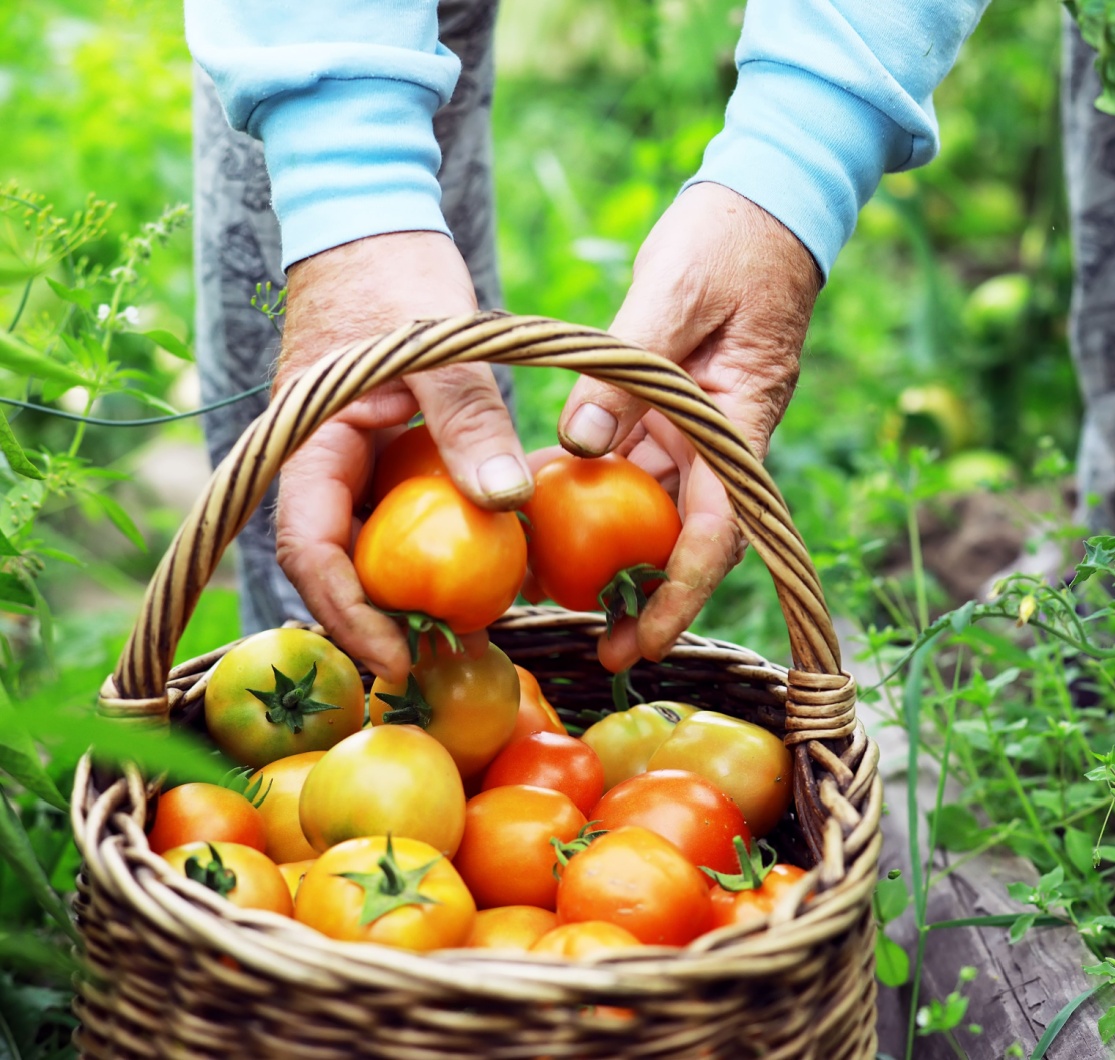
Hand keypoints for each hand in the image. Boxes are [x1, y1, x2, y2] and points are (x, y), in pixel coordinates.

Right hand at [273, 231, 529, 682]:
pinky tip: (479, 565)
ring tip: (464, 628)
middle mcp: (316, 459)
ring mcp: (346, 455)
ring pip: (366, 541)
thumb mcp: (441, 346)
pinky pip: (396, 509)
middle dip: (377, 617)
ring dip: (404, 587)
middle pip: (334, 561)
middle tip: (438, 660)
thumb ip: (469, 422)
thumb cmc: (395, 270)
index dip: (347, 611)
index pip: (309, 548)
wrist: (372, 216)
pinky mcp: (378, 447)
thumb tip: (505, 504)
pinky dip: (428, 542)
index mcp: (308, 440)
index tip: (395, 654)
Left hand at [554, 182, 822, 670]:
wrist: (765, 203)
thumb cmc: (730, 240)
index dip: (680, 594)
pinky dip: (594, 483)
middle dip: (646, 595)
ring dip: (612, 546)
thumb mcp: (674, 293)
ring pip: (653, 503)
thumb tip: (578, 443)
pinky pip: (632, 457)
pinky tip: (544, 497)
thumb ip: (627, 370)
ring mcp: (696, 424)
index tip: (644, 640)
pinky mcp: (671, 405)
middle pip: (686, 534)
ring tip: (554, 584)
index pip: (717, 530)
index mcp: (736, 421)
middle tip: (597, 645)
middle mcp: (719, 436)